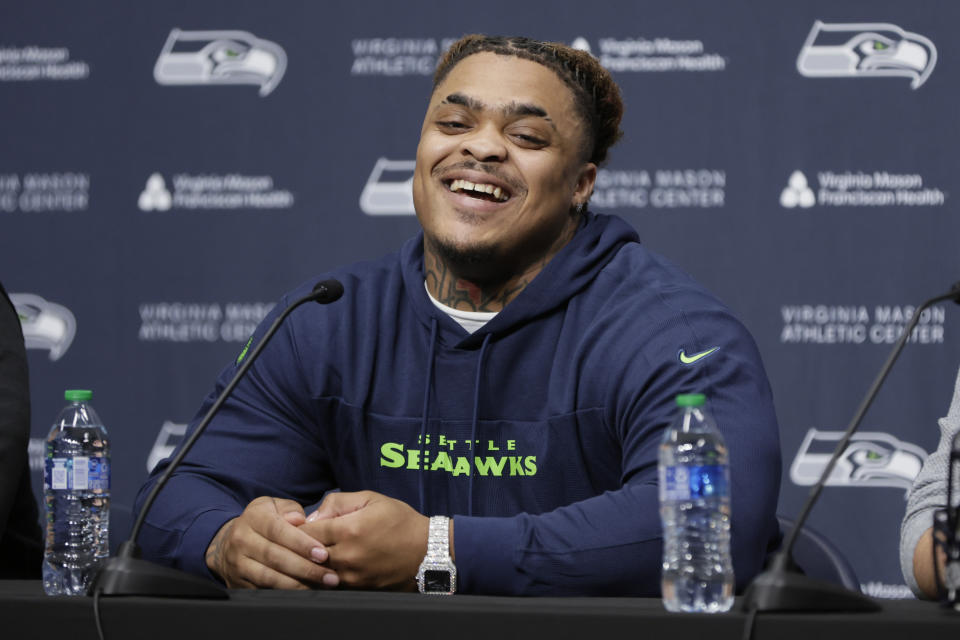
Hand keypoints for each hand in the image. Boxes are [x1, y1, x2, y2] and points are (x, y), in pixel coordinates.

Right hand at [205, 496, 339, 588]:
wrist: (229, 543)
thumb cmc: (263, 522)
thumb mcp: (274, 506)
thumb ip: (290, 509)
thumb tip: (300, 518)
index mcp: (253, 517)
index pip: (278, 530)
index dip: (301, 543)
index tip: (323, 554)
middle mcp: (242, 540)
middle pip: (275, 556)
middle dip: (305, 568)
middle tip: (329, 575)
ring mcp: (238, 563)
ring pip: (269, 577)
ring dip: (298, 584)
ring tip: (322, 585)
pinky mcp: (238, 582)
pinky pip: (263, 589)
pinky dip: (286, 592)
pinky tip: (305, 592)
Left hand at [302, 491, 429, 589]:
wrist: (427, 551)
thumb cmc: (400, 521)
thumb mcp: (372, 499)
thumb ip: (338, 502)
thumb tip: (314, 516)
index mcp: (349, 529)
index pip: (306, 532)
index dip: (299, 527)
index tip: (299, 524)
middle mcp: (347, 555)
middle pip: (307, 553)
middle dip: (302, 545)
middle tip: (302, 538)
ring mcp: (352, 575)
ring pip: (317, 571)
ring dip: (314, 561)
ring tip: (318, 550)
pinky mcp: (358, 587)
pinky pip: (332, 582)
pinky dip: (327, 573)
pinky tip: (333, 562)